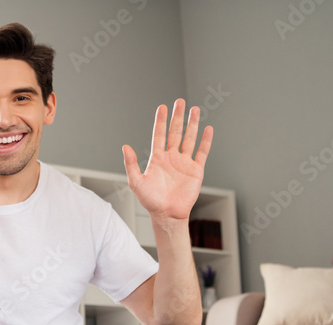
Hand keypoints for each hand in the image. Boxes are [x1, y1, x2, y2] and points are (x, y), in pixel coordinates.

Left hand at [123, 99, 212, 227]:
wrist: (167, 214)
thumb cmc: (150, 201)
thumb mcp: (136, 182)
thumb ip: (131, 164)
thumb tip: (125, 146)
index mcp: (157, 159)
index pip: (159, 135)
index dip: (161, 121)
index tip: (162, 107)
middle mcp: (171, 158)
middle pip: (175, 132)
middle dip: (177, 117)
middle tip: (180, 102)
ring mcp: (184, 163)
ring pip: (189, 139)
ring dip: (192, 124)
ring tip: (194, 109)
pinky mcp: (196, 170)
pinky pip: (202, 152)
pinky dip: (205, 141)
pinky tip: (208, 129)